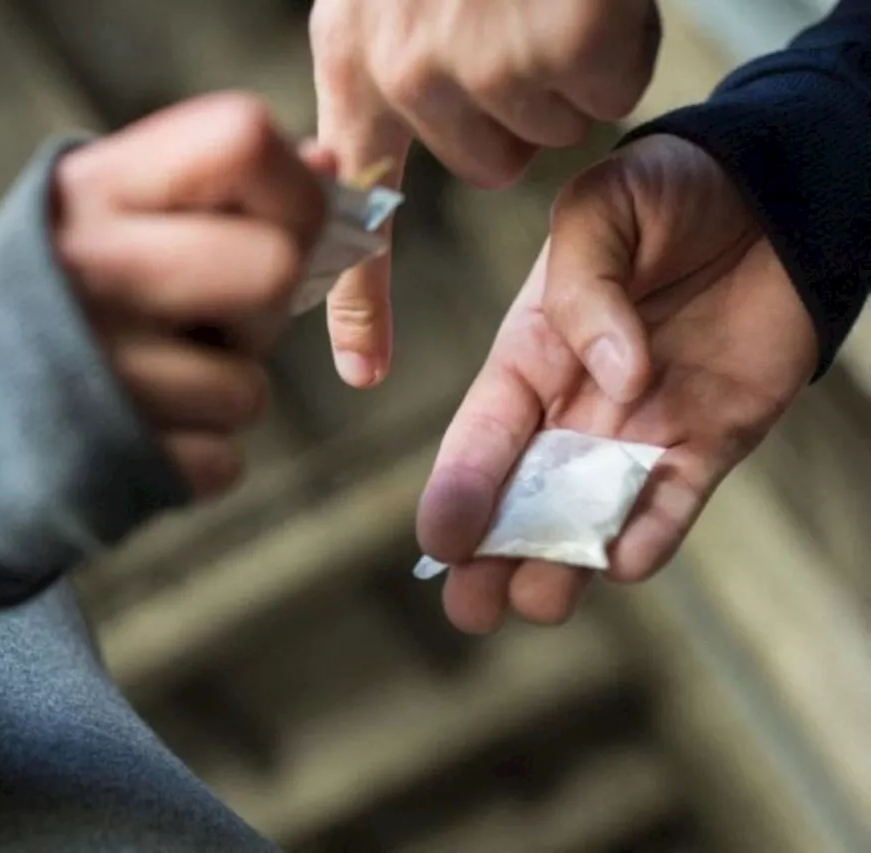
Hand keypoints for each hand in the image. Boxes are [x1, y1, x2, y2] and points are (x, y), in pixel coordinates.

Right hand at [53, 94, 328, 498]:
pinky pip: (223, 461)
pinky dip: (197, 457)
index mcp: (94, 189)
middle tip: (212, 318)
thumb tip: (329, 162)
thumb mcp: (107, 214)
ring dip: (221, 394)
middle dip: (264, 307)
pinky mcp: (113, 463)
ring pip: (249, 389)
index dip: (294, 189)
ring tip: (151, 380)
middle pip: (273, 269)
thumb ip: (210, 185)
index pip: (244, 140)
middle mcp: (89, 269)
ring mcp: (98, 373)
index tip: (284, 225)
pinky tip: (141, 432)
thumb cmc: (57, 297)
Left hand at [310, 0, 661, 386]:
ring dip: (558, 73)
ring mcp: (485, 59)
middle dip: (513, 114)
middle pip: (489, 163)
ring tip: (541, 3)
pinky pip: (608, 87)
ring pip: (548, 128)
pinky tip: (585, 1)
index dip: (363, 301)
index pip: (358, 211)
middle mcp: (403, 70)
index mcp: (353, 60)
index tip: (364, 372)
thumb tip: (372, 166)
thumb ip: (381, 77)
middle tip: (511, 27)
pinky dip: (613, 46)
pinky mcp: (564, 38)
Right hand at [416, 135, 817, 633]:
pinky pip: (674, 501)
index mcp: (530, 354)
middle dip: (493, 553)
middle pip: (523, 495)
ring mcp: (641, 430)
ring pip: (589, 514)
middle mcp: (575, 405)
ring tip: (538, 603)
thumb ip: (586, 290)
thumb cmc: (669, 191)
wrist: (772, 191)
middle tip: (470, 611)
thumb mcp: (599, 210)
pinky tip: (624, 564)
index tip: (439, 539)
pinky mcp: (711, 440)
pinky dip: (651, 534)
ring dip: (563, 561)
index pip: (482, 433)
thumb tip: (617, 381)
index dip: (459, 487)